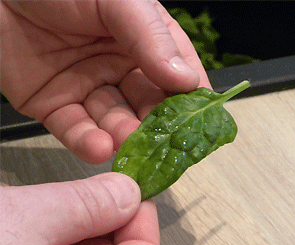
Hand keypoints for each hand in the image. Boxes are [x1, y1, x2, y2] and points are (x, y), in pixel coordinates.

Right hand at [0, 173, 159, 244]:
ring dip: (87, 228)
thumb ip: (84, 206)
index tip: (138, 196)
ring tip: (76, 201)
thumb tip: (126, 192)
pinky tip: (58, 216)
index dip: (143, 230)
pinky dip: (65, 237)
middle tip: (110, 191)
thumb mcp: (26, 221)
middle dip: (113, 225)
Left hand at [1, 0, 210, 163]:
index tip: (202, 118)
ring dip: (123, 135)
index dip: (191, 96)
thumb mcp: (118, 1)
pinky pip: (76, 129)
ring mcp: (89, 87)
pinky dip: (87, 142)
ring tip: (127, 141)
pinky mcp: (57, 105)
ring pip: (114, 120)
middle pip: (147, 103)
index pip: (176, 71)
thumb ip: (152, 38)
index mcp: (142, 40)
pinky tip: (99, 147)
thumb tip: (187, 79)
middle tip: (165, 142)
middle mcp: (119, 66)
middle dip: (156, 123)